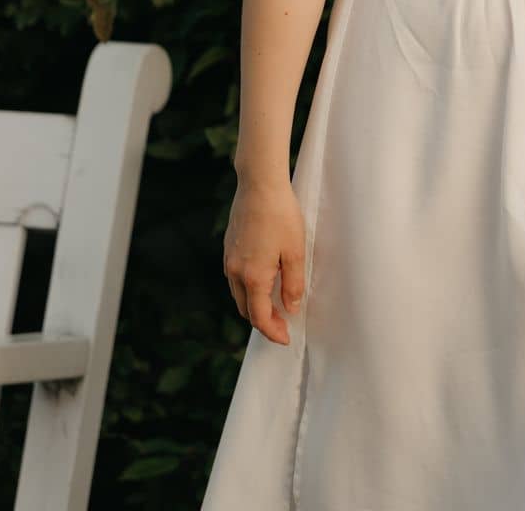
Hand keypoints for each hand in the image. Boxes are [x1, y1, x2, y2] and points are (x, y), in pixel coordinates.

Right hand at [223, 175, 305, 345]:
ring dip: (254, 304)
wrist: (259, 184)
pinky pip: (235, 277)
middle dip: (263, 321)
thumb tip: (290, 307)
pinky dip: (248, 288)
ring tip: (274, 304)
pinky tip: (263, 280)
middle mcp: (235, 272)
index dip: (272, 332)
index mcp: (253, 276)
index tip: (285, 338)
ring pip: (238, 294)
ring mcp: (229, 259)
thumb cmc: (281, 215)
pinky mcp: (228, 247)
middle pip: (245, 309)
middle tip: (283, 323)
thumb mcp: (296, 251)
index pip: (259, 317)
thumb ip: (293, 284)